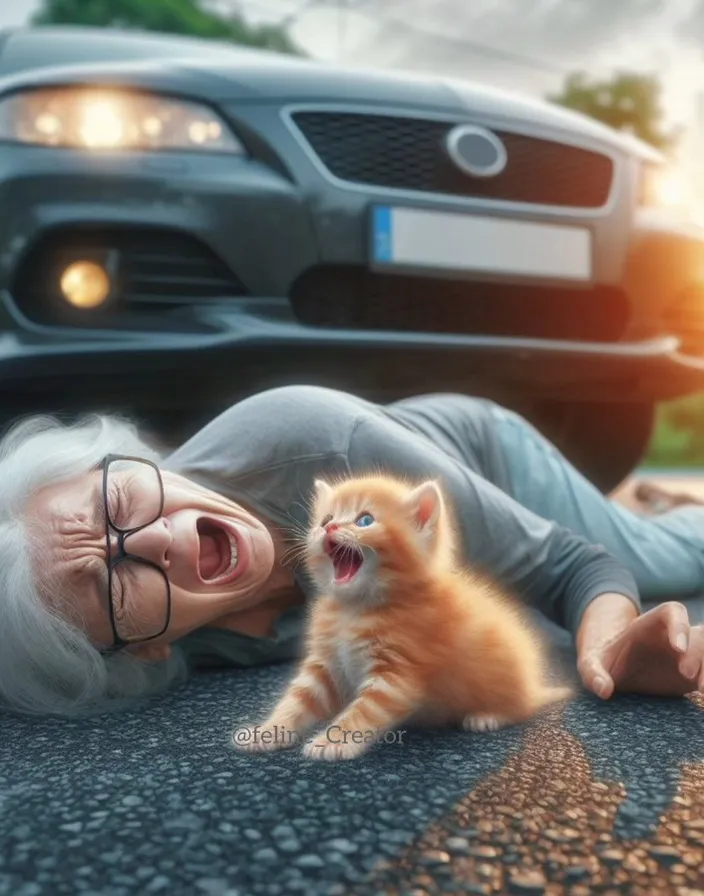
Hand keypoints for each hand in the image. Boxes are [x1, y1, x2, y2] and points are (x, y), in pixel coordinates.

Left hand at [578, 601, 703, 698]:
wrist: (614, 670)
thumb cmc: (603, 660)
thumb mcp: (591, 664)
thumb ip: (593, 673)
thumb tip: (603, 690)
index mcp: (650, 624)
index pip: (673, 612)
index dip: (679, 626)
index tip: (677, 647)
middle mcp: (674, 636)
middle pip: (697, 634)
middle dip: (697, 652)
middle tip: (687, 676)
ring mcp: (688, 654)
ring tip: (702, 691)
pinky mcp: (695, 673)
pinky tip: (703, 696)